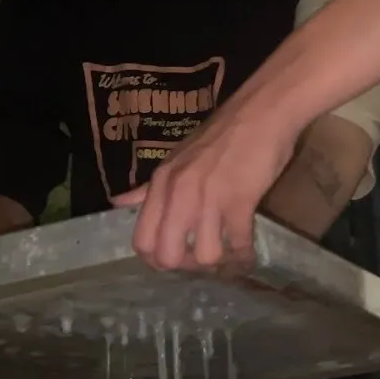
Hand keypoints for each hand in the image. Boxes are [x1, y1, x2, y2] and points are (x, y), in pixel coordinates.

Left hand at [118, 99, 298, 270]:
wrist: (262, 111)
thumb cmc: (221, 135)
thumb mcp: (176, 158)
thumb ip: (148, 188)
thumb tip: (117, 202)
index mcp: (161, 183)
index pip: (141, 240)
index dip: (157, 259)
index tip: (176, 258)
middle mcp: (179, 193)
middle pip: (167, 257)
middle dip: (186, 268)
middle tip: (202, 259)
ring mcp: (209, 198)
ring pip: (205, 256)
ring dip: (218, 263)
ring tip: (227, 255)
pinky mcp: (240, 200)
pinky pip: (238, 244)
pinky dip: (244, 256)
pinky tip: (248, 252)